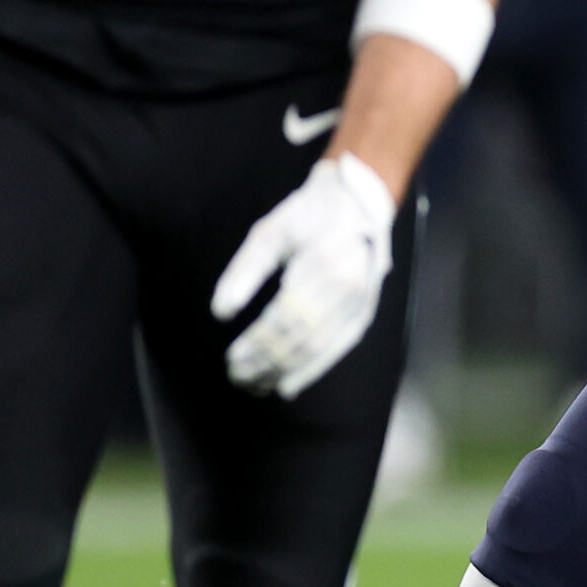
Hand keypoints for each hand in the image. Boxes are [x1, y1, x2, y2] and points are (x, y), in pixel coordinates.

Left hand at [210, 153, 396, 397]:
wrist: (360, 201)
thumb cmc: (308, 213)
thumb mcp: (270, 231)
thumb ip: (245, 270)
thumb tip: (221, 313)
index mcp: (322, 263)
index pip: (285, 316)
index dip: (258, 343)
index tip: (231, 359)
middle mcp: (347, 287)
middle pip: (301, 336)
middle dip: (267, 362)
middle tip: (238, 378)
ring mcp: (361, 301)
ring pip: (318, 347)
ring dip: (285, 371)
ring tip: (257, 385)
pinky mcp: (365, 311)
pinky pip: (338, 348)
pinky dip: (313, 370)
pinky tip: (289, 385)